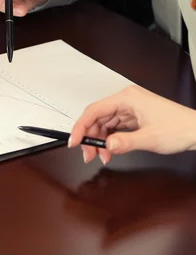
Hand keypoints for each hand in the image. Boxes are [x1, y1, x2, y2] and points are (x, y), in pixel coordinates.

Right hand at [69, 86, 195, 164]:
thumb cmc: (181, 128)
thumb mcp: (150, 138)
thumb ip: (125, 142)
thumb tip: (106, 145)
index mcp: (127, 98)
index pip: (94, 111)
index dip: (80, 127)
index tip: (74, 141)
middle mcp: (126, 101)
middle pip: (97, 119)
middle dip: (90, 138)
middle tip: (89, 155)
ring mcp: (129, 109)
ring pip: (104, 125)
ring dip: (100, 141)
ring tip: (102, 156)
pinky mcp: (133, 117)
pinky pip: (114, 128)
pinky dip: (110, 140)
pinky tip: (110, 150)